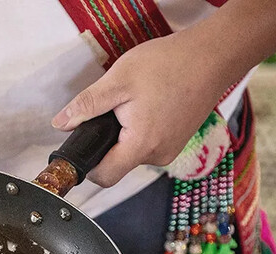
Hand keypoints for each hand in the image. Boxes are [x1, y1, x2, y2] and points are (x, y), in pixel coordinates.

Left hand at [51, 32, 226, 186]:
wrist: (214, 54)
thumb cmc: (172, 64)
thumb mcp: (118, 81)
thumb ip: (86, 106)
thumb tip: (61, 123)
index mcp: (141, 145)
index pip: (104, 178)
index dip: (87, 166)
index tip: (80, 147)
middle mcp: (158, 155)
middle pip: (117, 164)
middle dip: (106, 142)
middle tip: (110, 111)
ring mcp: (171, 149)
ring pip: (132, 153)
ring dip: (123, 134)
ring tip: (132, 103)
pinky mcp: (178, 141)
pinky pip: (148, 143)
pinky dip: (140, 129)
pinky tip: (147, 105)